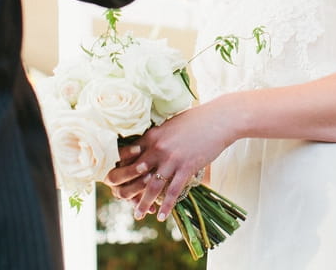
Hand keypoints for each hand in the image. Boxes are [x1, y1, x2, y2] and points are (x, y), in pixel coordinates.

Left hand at [104, 96, 233, 220]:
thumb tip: (149, 142)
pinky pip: (173, 191)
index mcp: (152, 135)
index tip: (117, 178)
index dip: (122, 167)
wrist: (219, 119)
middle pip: (136, 173)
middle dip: (127, 188)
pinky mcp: (186, 168)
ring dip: (143, 203)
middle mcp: (158, 148)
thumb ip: (158, 135)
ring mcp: (172, 159)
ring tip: (137, 214)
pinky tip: (161, 216)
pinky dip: (166, 206)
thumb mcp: (171, 124)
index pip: (129, 154)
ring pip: (152, 186)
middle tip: (122, 200)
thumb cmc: (196, 119)